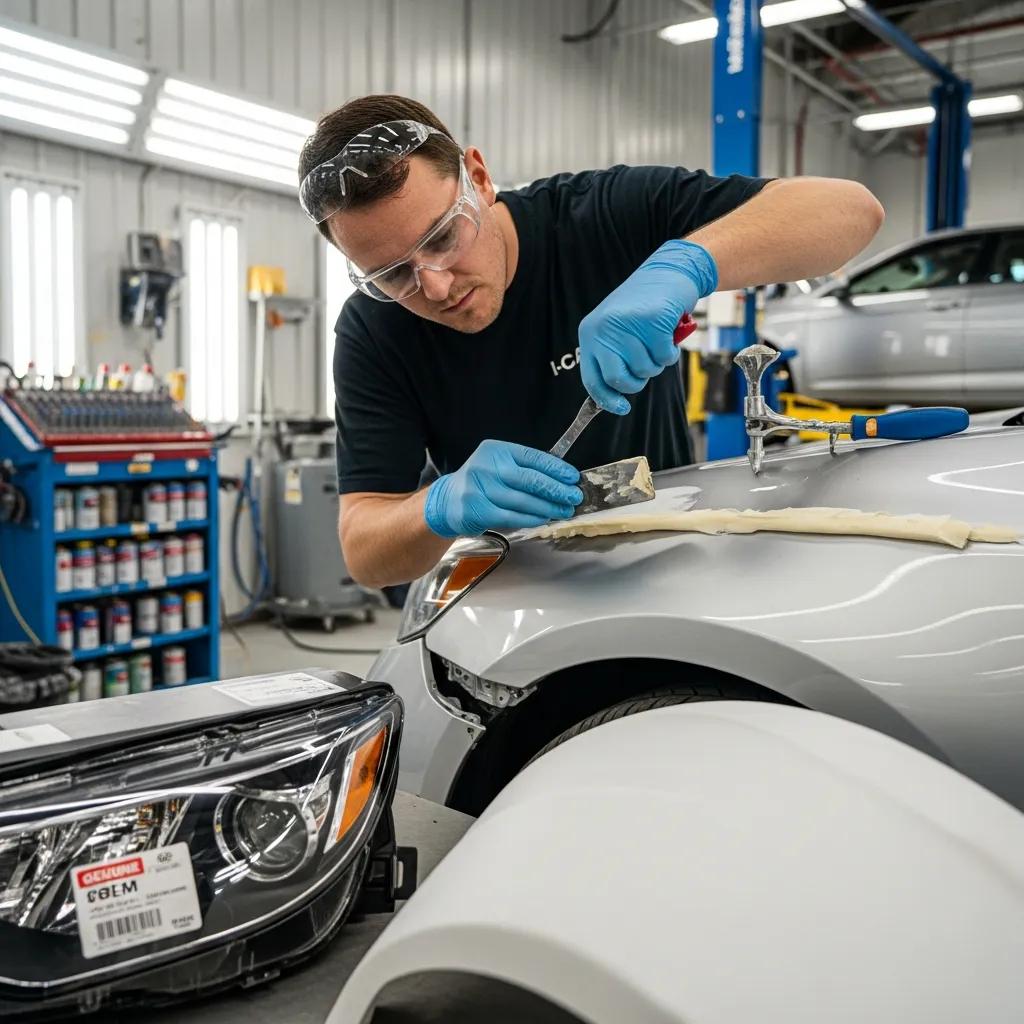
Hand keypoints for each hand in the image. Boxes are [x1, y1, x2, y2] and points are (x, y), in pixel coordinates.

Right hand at [424, 440, 582, 537]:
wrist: (448, 501)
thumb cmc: (481, 483)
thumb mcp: (499, 466)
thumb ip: (525, 469)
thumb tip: (562, 480)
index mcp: (496, 450)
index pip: (533, 457)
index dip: (556, 469)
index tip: (573, 478)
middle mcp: (487, 466)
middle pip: (530, 479)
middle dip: (556, 490)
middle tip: (574, 497)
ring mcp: (480, 489)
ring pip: (523, 500)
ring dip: (548, 507)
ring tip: (564, 511)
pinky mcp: (477, 510)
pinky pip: (512, 516)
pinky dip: (531, 518)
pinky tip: (544, 518)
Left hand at [579, 239, 716, 414]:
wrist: (669, 272)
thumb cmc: (644, 307)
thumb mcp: (617, 330)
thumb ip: (612, 356)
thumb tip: (613, 396)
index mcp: (590, 333)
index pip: (593, 378)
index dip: (606, 399)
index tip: (621, 408)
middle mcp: (604, 328)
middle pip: (618, 379)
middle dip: (636, 381)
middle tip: (646, 366)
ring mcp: (627, 325)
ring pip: (645, 370)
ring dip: (657, 362)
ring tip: (657, 340)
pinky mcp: (652, 322)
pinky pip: (665, 357)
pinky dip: (671, 351)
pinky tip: (669, 333)